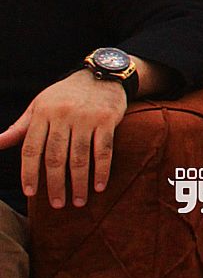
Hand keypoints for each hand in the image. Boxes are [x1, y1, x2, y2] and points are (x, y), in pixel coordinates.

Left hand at [0, 71, 128, 207]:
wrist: (102, 73)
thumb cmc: (65, 95)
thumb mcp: (39, 106)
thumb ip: (20, 128)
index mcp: (43, 114)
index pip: (31, 149)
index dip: (29, 172)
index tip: (30, 193)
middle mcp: (63, 116)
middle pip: (56, 157)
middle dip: (56, 184)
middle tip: (58, 204)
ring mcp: (87, 118)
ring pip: (80, 157)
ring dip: (79, 183)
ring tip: (79, 201)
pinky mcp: (107, 120)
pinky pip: (104, 150)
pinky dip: (102, 170)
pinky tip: (99, 186)